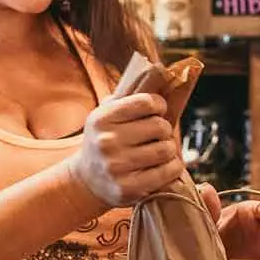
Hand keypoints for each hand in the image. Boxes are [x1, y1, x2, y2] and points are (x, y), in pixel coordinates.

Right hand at [66, 93, 184, 207]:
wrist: (86, 180)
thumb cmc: (103, 142)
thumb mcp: (105, 116)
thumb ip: (127, 97)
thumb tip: (159, 72)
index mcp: (101, 119)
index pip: (146, 102)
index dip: (159, 105)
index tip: (158, 111)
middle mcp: (106, 141)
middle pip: (160, 126)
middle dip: (165, 130)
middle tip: (159, 135)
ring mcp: (116, 166)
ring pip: (165, 149)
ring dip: (169, 149)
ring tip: (161, 150)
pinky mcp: (128, 188)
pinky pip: (167, 172)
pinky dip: (173, 167)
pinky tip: (166, 165)